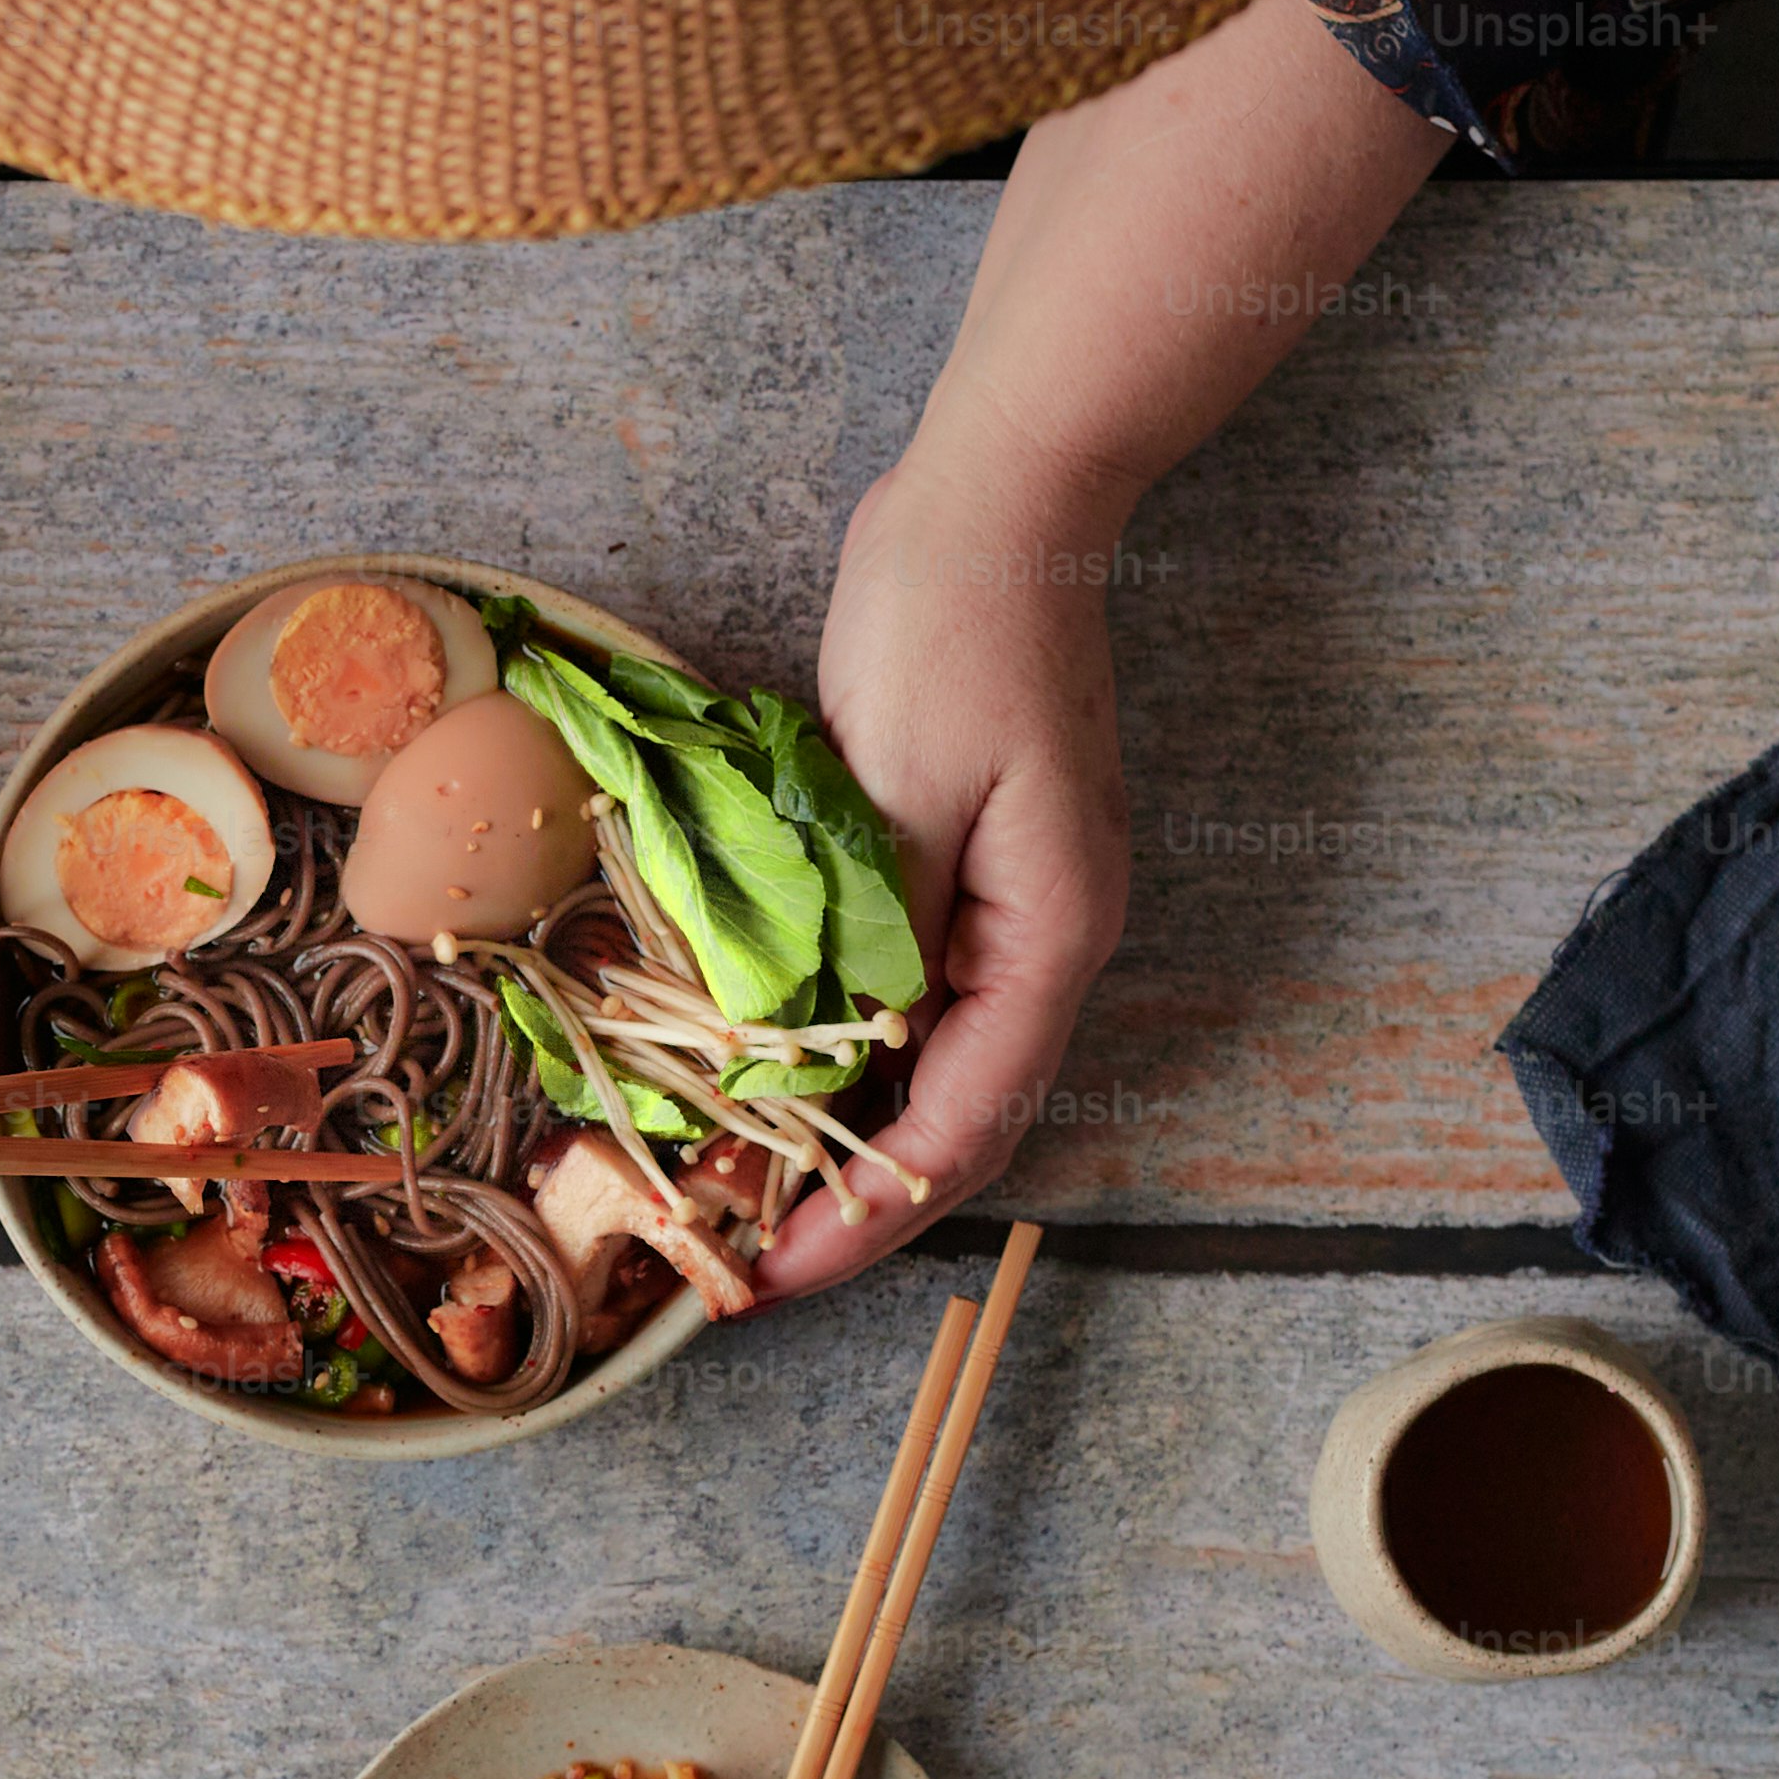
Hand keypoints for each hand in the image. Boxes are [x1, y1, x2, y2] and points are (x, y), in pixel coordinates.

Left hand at [752, 436, 1136, 1299]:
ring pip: (918, 1071)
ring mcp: (1001, 911)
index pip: (962, 1127)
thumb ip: (868, 934)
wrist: (993, 506)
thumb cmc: (955, 626)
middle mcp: (1038, 944)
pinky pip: (891, 1003)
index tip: (773, 1272)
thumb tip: (825, 1057)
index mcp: (1050, 938)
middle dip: (845, 1204)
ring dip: (830, 1139)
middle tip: (733, 1265)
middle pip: (948, 1122)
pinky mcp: (951, 876)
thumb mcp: (900, 788)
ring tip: (728, 1197)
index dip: (866, 1216)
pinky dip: (826, 1057)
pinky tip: (751, 1084)